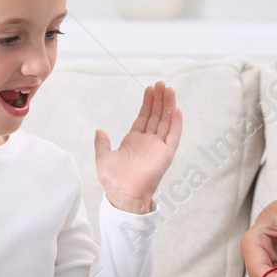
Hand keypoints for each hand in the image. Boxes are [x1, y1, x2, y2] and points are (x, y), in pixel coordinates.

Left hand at [94, 81, 182, 213]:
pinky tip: (177, 110)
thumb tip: (99, 130)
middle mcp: (148, 142)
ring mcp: (158, 147)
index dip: (147, 103)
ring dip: (168, 106)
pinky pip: (174, 136)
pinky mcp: (166, 154)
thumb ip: (102, 143)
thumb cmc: (113, 180)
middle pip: (157, 116)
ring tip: (169, 89)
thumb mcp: (103, 157)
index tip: (150, 89)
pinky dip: (176, 123)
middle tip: (161, 84)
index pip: (144, 117)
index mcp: (134, 141)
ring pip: (166, 122)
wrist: (123, 193)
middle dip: (159, 100)